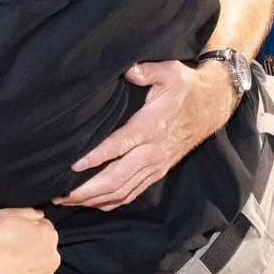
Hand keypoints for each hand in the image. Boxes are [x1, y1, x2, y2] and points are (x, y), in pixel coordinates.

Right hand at [0, 208, 59, 273]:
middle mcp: (53, 255)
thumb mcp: (6, 215)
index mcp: (47, 234)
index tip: (17, 237)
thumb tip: (39, 215)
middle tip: (14, 253)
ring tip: (15, 270)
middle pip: (47, 249)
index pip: (44, 229)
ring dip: (36, 268)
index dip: (29, 232)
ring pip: (46, 269)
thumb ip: (27, 213)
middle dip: (35, 250)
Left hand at [61, 60, 237, 210]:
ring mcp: (156, 165)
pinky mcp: (158, 171)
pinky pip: (133, 193)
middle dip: (87, 189)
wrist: (213, 106)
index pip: (119, 146)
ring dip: (95, 199)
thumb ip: (146, 71)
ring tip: (68, 200)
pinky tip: (93, 203)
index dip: (96, 157)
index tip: (73, 165)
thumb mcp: (170, 72)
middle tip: (61, 193)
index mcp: (151, 127)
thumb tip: (128, 70)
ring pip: (122, 191)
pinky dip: (111, 202)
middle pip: (117, 178)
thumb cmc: (187, 88)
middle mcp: (153, 151)